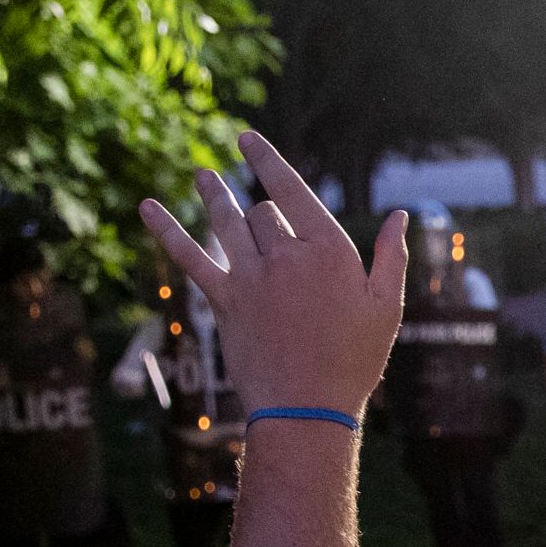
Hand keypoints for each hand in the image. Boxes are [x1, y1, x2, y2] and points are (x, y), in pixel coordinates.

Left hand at [140, 131, 405, 418]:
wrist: (307, 408)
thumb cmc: (354, 360)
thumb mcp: (385, 307)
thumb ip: (390, 256)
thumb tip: (400, 215)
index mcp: (329, 250)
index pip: (292, 190)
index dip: (265, 160)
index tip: (246, 138)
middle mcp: (287, 255)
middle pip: (263, 213)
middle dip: (263, 215)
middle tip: (270, 234)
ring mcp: (251, 277)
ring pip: (226, 223)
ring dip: (212, 195)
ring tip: (202, 174)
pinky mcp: (224, 301)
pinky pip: (190, 256)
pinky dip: (165, 230)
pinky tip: (145, 207)